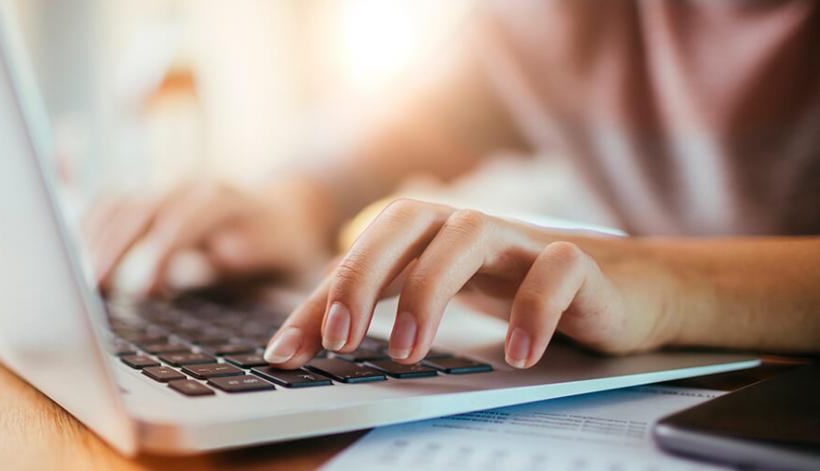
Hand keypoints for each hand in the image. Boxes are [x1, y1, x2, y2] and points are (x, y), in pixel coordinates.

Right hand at [82, 180, 330, 294]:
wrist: (290, 211)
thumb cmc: (289, 248)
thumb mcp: (288, 256)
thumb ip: (256, 255)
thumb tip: (222, 253)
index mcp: (226, 200)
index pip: (183, 219)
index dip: (159, 253)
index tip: (143, 289)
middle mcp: (192, 188)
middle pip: (140, 208)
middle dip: (114, 247)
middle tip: (92, 288)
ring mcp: (168, 191)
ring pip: (120, 204)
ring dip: (94, 239)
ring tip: (77, 282)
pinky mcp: (153, 202)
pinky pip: (111, 206)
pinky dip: (88, 228)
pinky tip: (72, 256)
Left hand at [264, 198, 678, 368]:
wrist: (623, 288)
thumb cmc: (515, 288)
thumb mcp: (438, 298)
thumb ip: (372, 312)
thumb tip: (293, 345)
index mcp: (429, 233)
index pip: (360, 252)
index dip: (318, 300)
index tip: (286, 353)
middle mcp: (468, 226)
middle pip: (405, 221)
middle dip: (363, 276)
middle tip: (340, 341)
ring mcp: (523, 240)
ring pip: (469, 234)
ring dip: (430, 290)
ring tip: (407, 351)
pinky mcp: (581, 263)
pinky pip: (556, 270)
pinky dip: (533, 309)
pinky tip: (515, 354)